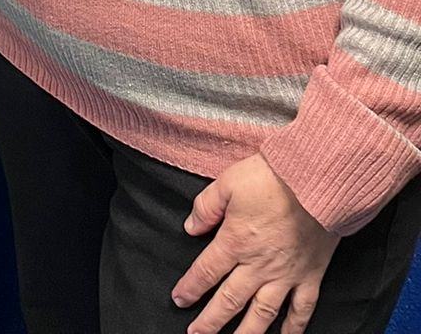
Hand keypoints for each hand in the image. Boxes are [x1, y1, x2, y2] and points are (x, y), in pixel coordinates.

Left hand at [172, 154, 336, 333]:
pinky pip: (302, 309)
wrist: (316, 180)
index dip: (191, 288)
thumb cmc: (271, 178)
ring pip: (263, 313)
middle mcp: (259, 265)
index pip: (207, 271)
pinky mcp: (311, 275)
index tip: (179, 300)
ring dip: (246, 333)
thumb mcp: (227, 182)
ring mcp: (286, 274)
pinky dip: (294, 328)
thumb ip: (206, 206)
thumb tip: (191, 228)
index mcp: (236, 241)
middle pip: (230, 300)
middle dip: (211, 321)